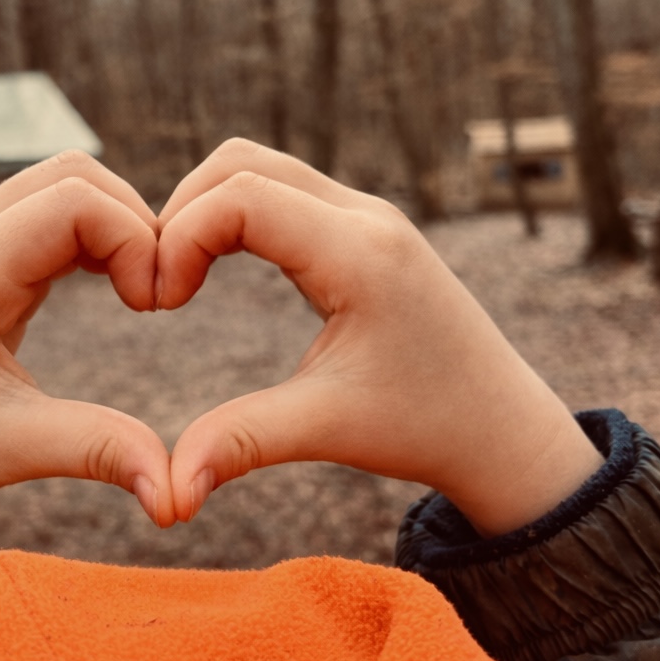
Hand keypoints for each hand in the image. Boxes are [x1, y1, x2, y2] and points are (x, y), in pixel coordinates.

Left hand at [0, 153, 175, 524]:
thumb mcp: (14, 449)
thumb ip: (100, 451)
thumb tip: (177, 493)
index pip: (73, 202)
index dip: (134, 239)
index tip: (154, 306)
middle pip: (71, 174)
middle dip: (131, 222)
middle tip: (156, 294)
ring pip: (59, 183)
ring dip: (112, 225)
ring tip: (137, 291)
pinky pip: (43, 210)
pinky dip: (89, 234)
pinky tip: (110, 285)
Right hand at [156, 141, 601, 534]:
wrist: (502, 427)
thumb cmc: (425, 427)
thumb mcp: (326, 429)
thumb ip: (240, 443)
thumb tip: (166, 497)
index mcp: (359, 253)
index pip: (240, 198)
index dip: (179, 238)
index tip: (158, 304)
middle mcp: (366, 216)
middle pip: (241, 163)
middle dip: (182, 213)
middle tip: (157, 287)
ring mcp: (369, 215)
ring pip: (260, 167)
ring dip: (207, 209)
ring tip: (179, 279)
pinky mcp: (365, 228)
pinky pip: (284, 189)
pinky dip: (235, 214)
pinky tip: (214, 269)